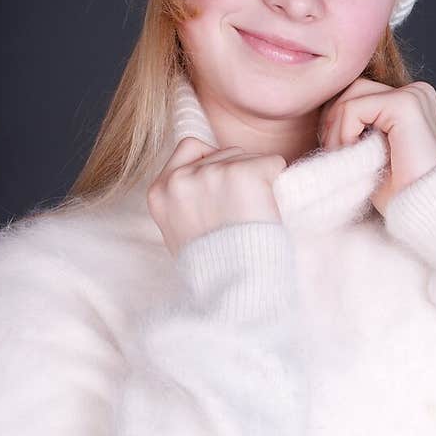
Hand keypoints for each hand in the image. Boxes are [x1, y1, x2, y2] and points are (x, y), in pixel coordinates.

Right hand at [147, 136, 286, 258]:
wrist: (234, 289)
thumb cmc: (214, 269)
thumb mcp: (179, 232)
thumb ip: (185, 200)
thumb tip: (207, 178)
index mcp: (159, 191)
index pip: (191, 146)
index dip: (213, 166)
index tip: (223, 194)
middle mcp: (181, 178)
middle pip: (223, 152)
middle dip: (236, 175)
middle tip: (240, 215)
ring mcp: (211, 173)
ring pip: (247, 156)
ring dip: (256, 180)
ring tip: (250, 218)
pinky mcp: (243, 174)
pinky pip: (272, 162)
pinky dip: (277, 181)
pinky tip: (266, 209)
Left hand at [318, 78, 435, 214]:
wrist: (422, 215)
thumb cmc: (397, 194)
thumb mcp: (369, 153)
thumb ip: (354, 125)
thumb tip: (319, 107)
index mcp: (411, 101)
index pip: (357, 92)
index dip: (337, 121)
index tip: (338, 153)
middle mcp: (417, 92)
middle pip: (351, 89)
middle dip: (333, 122)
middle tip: (334, 157)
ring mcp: (415, 95)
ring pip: (350, 97)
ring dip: (337, 131)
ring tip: (345, 160)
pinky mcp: (406, 105)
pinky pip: (354, 108)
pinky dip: (344, 135)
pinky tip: (355, 158)